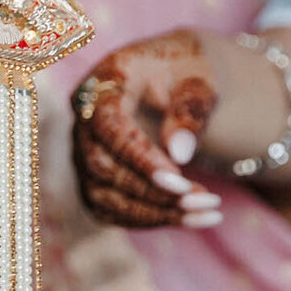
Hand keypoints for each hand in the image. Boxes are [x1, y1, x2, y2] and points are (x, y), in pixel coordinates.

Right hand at [70, 29, 223, 228]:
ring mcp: (83, 151)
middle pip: (102, 166)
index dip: (138, 156)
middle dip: (152, 191)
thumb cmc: (185, 70)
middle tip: (206, 201)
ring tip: (208, 213)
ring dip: (153, 212)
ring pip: (103, 194)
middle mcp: (82, 120)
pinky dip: (147, 219)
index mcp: (104, 84)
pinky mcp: (93, 176)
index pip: (108, 127)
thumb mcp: (199, 77)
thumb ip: (189, 108)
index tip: (178, 179)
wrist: (172, 76)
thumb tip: (179, 154)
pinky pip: (110, 208)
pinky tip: (191, 220)